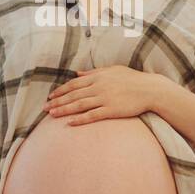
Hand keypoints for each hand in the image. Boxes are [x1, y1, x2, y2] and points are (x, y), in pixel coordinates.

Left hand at [43, 66, 164, 124]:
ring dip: (64, 110)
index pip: (74, 84)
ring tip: (52, 114)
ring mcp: (105, 99)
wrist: (150, 89)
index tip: (51, 96)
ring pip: (79, 105)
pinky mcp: (111, 110)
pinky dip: (80, 119)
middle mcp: (98, 87)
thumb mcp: (112, 70)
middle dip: (57, 101)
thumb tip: (77, 73)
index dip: (61, 90)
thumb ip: (94, 72)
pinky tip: (70, 123)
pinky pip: (92, 115)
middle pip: (73, 95)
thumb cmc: (132, 79)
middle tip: (44, 108)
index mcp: (98, 77)